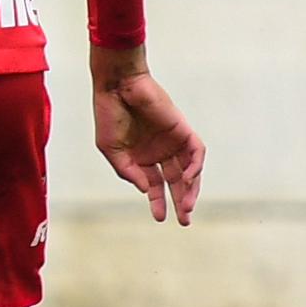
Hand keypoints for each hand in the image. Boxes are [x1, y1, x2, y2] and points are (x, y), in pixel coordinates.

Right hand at [90, 45, 205, 224]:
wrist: (118, 85)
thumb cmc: (109, 113)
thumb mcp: (110, 149)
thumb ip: (127, 171)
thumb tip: (145, 189)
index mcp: (141, 157)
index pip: (155, 184)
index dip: (157, 202)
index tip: (158, 218)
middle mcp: (159, 151)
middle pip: (175, 181)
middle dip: (179, 201)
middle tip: (183, 220)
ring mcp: (172, 141)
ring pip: (188, 170)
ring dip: (190, 189)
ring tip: (186, 206)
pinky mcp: (182, 130)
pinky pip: (196, 152)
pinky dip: (195, 167)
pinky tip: (187, 179)